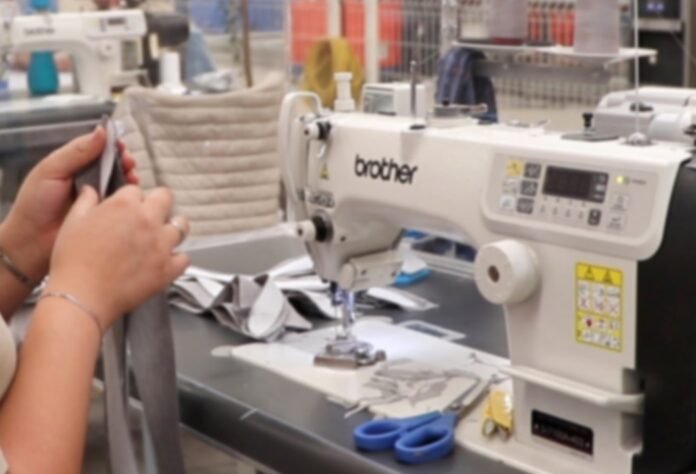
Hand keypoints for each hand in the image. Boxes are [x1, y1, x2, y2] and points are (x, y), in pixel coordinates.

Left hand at [0, 127, 137, 280]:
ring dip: (130, 177)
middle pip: (114, 165)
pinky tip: (133, 194)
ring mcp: (99, 199)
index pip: (98, 150)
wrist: (31, 242)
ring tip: (133, 176)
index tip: (121, 144)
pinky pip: (122, 204)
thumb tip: (102, 131)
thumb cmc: (36, 204)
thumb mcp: (52, 170)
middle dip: (125, 160)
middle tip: (129, 162)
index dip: (111, 145)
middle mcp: (89, 180)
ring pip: (121, 183)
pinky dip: (129, 197)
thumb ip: (77, 152)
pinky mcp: (107, 218)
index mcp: (74, 166)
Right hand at [46, 186, 188, 327]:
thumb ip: (86, 201)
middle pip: (166, 198)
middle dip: (157, 204)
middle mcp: (148, 221)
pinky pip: (184, 257)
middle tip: (148, 216)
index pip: (136, 190)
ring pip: (181, 226)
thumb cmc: (74, 262)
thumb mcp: (73, 222)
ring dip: (172, 228)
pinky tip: (165, 261)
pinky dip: (177, 259)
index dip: (131, 199)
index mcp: (124, 205)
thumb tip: (91, 190)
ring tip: (160, 237)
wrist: (82, 297)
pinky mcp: (168, 268)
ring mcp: (161, 244)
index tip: (127, 209)